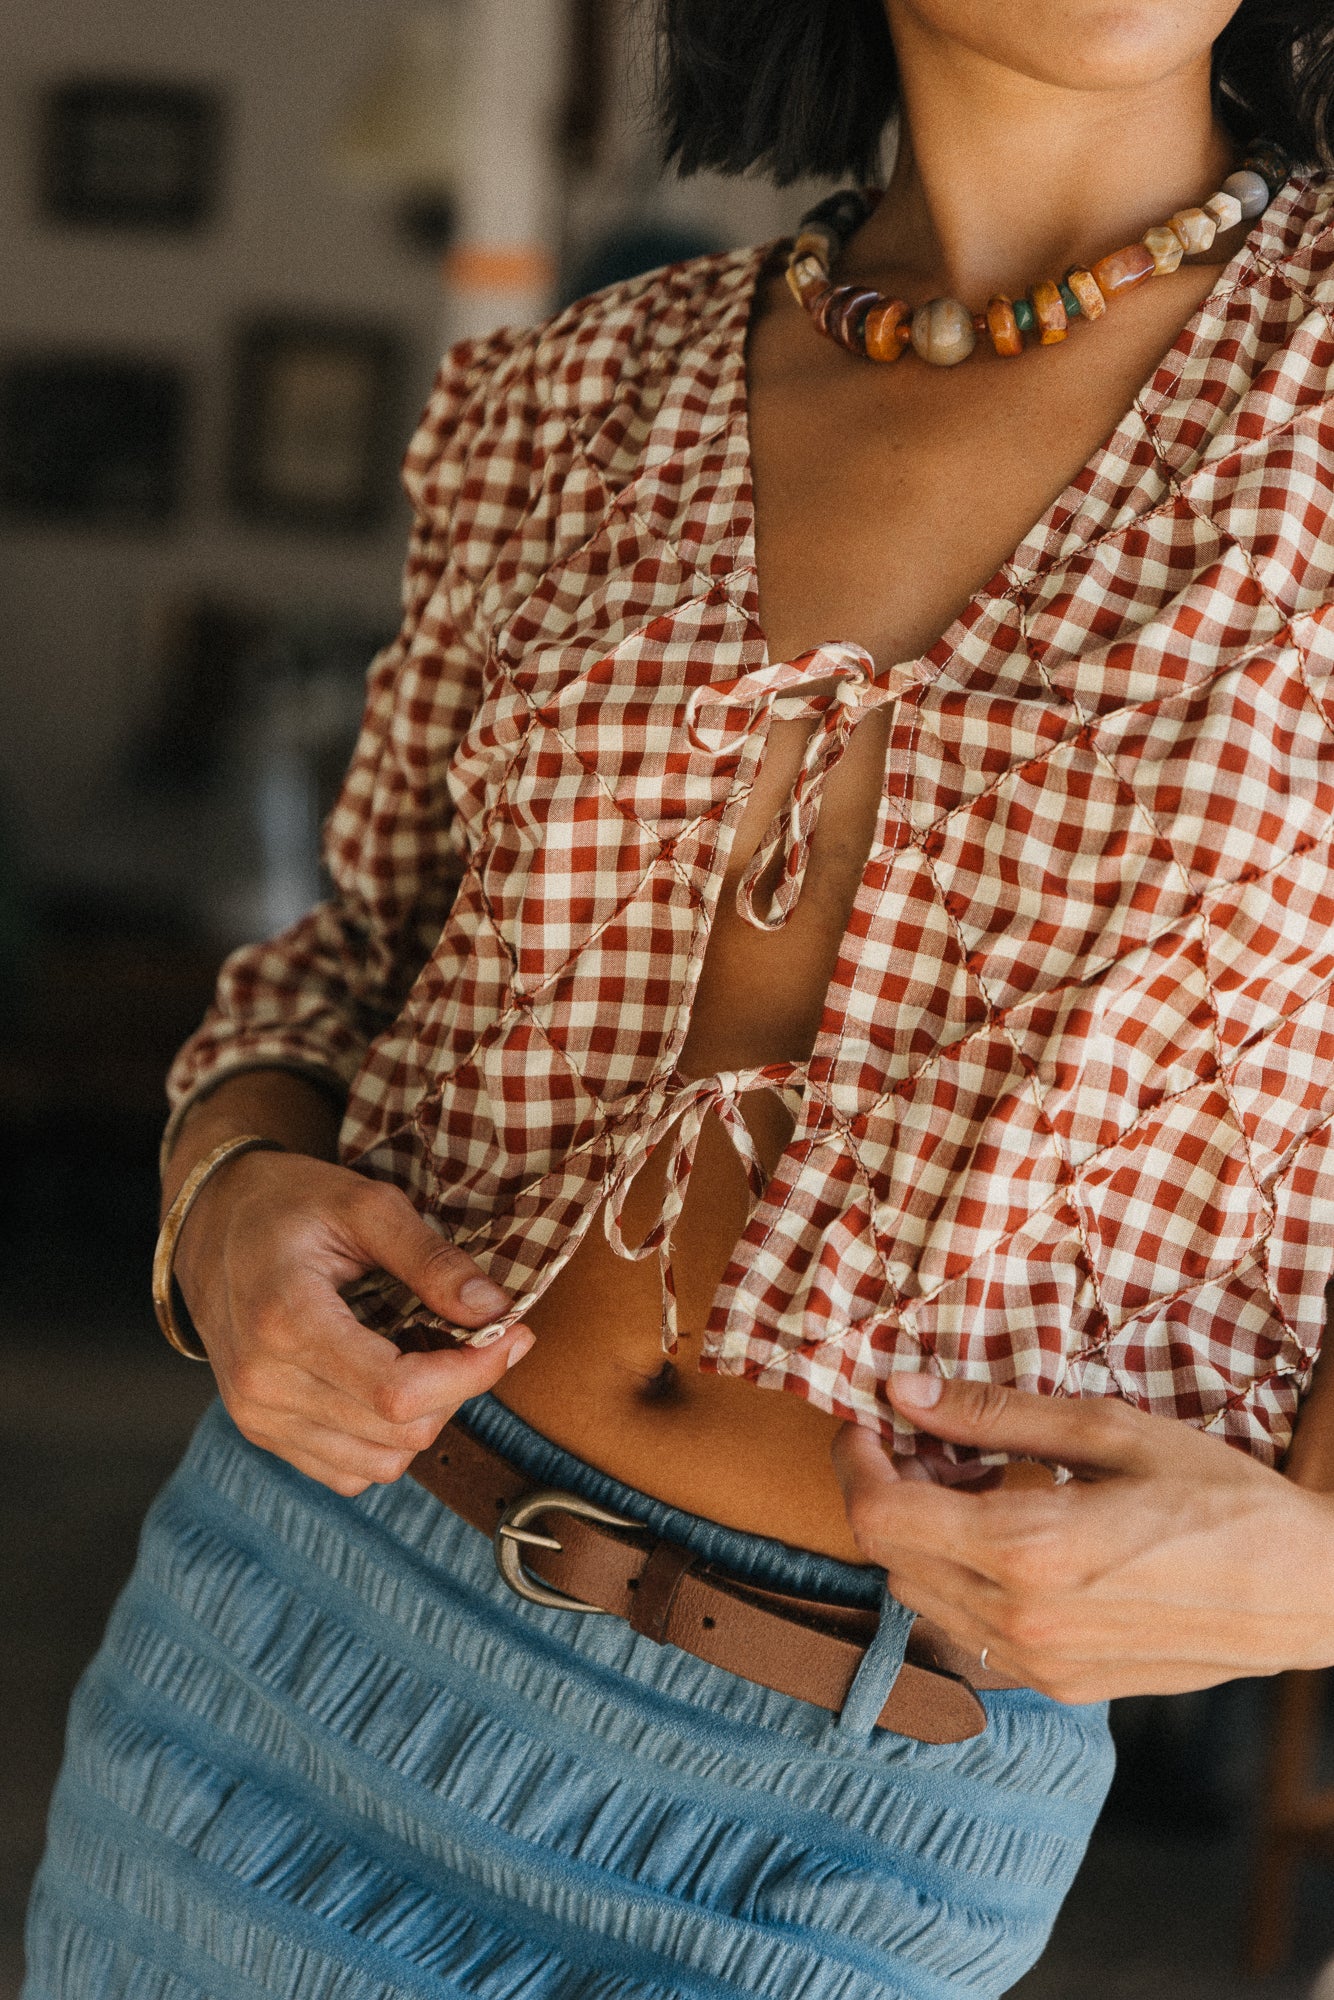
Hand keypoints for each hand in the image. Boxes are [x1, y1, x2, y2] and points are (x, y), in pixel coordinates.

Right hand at [174, 1148, 533, 1496]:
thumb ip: (432, 1260)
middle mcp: (263, 1384)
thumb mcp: (366, 1205)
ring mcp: (258, 1417)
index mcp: (286, 1322)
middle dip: (457, 1386)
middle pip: (399, 1432)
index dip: (473, 1372)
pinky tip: (389, 1382)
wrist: (210, 1222)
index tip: (513, 1333)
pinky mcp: (262, 1433)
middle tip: (470, 1332)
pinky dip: (386, 1440)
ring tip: (424, 1353)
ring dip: (425, 1416)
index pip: (399, 1392)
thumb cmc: (289, 1203)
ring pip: (380, 1463)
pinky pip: (347, 1472)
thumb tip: (495, 1310)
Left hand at [830, 1376, 1333, 1702]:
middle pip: (889, 1557)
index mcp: (1027, 1548)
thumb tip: (906, 1391)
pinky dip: (960, 1582)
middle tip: (929, 1442)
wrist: (1308, 1592)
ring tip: (975, 1485)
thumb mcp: (1109, 1431)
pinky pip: (969, 1634)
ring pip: (920, 1599)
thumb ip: (996, 1415)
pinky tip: (1010, 1540)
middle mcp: (1020, 1618)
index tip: (867, 1422)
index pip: (878, 1516)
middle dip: (887, 1492)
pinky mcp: (1061, 1687)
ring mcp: (1039, 1664)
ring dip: (921, 1539)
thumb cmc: (1220, 1498)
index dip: (855, 1463)